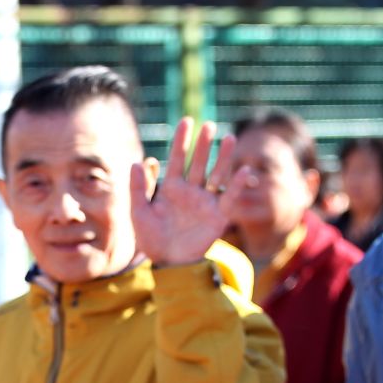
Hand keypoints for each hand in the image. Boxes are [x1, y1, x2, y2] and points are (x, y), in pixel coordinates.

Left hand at [132, 118, 236, 267]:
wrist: (167, 262)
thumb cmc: (150, 238)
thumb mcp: (139, 213)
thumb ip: (138, 188)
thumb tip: (138, 161)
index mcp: (171, 187)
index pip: (177, 158)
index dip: (181, 140)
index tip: (186, 121)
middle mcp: (190, 191)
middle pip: (198, 163)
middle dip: (203, 145)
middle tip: (208, 125)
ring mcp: (205, 202)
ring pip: (216, 175)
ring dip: (223, 158)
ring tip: (229, 138)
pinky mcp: (218, 216)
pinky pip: (229, 197)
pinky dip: (237, 185)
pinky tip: (244, 170)